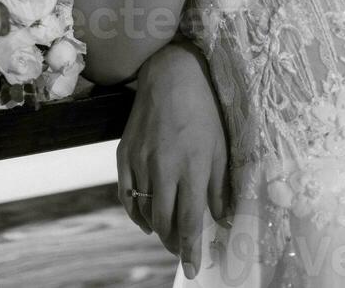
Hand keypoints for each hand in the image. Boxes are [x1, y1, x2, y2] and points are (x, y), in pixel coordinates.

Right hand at [116, 38, 230, 279]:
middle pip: (164, 223)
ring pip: (145, 211)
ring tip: (167, 235)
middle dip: (173, 244)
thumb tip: (220, 218)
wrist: (170, 75)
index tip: (194, 268)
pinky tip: (146, 218)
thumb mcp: (221, 146)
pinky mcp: (124, 154)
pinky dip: (135, 212)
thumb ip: (219, 185)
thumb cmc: (203, 109)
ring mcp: (141, 162)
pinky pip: (126, 195)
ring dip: (157, 229)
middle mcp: (163, 168)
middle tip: (181, 251)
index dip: (191, 250)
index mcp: (192, 167)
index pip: (189, 222)